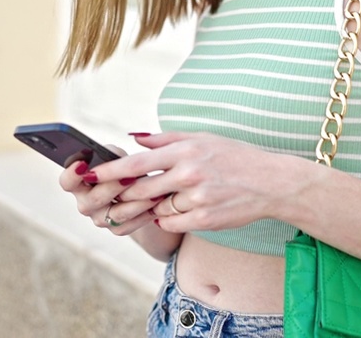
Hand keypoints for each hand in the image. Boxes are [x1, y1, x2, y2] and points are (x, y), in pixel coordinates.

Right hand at [56, 146, 160, 235]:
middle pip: (94, 199)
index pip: (66, 182)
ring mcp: (100, 219)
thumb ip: (111, 155)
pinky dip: (145, 212)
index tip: (83, 164)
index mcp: (78, 183)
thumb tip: (109, 153)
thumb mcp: (117, 157)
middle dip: (113, 187)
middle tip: (130, 177)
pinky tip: (157, 201)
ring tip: (152, 190)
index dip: (71, 174)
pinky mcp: (117, 229)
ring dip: (135, 201)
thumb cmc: (124, 168)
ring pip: (116, 213)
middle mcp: (85, 203)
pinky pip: (130, 223)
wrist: (140, 191)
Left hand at [91, 132, 302, 233]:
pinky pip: (171, 223)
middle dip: (123, 195)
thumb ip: (166, 139)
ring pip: (156, 208)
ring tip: (163, 198)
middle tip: (112, 195)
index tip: (90, 174)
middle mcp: (188, 174)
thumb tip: (134, 137)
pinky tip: (180, 208)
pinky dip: (169, 218)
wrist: (270, 182)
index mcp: (185, 151)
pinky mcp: (204, 220)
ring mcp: (196, 199)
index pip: (137, 162)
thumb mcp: (202, 138)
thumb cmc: (235, 156)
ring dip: (152, 206)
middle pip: (140, 189)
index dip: (109, 171)